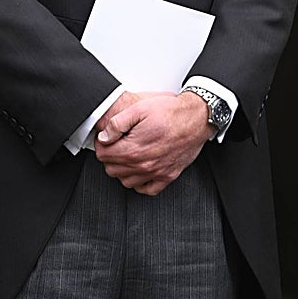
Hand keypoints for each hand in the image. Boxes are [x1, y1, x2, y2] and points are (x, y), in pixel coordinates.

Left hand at [93, 90, 213, 195]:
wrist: (196, 118)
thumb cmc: (171, 112)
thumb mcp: (139, 108)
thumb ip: (117, 123)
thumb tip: (104, 136)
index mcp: (134, 149)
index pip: (104, 155)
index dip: (101, 144)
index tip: (105, 138)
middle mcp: (144, 165)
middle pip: (112, 170)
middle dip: (109, 156)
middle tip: (114, 144)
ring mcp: (156, 173)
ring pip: (126, 181)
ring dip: (122, 169)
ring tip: (126, 154)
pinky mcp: (168, 176)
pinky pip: (147, 189)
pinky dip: (139, 182)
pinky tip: (139, 170)